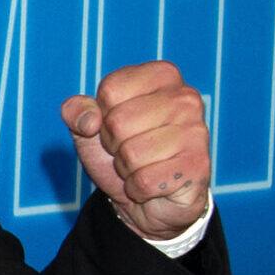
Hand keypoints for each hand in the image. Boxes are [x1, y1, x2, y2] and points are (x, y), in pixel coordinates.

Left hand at [59, 60, 210, 239]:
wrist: (149, 199)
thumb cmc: (122, 152)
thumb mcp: (89, 127)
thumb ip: (76, 111)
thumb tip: (88, 121)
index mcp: (163, 75)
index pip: (110, 89)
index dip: (102, 115)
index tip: (117, 125)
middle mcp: (186, 97)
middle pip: (118, 121)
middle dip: (114, 144)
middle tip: (131, 150)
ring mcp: (196, 131)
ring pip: (131, 154)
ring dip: (127, 168)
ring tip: (143, 165)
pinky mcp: (198, 166)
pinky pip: (144, 181)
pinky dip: (138, 188)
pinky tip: (155, 183)